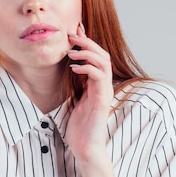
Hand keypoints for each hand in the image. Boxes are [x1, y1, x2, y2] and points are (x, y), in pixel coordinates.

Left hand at [65, 24, 113, 161]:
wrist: (86, 147)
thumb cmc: (80, 127)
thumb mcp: (75, 100)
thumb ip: (77, 86)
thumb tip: (71, 71)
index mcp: (97, 84)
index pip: (96, 56)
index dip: (87, 41)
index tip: (74, 30)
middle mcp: (103, 86)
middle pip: (102, 54)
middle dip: (87, 41)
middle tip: (72, 34)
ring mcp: (104, 92)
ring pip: (103, 62)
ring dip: (88, 52)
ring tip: (72, 49)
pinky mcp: (102, 100)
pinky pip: (99, 77)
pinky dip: (87, 68)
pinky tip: (74, 68)